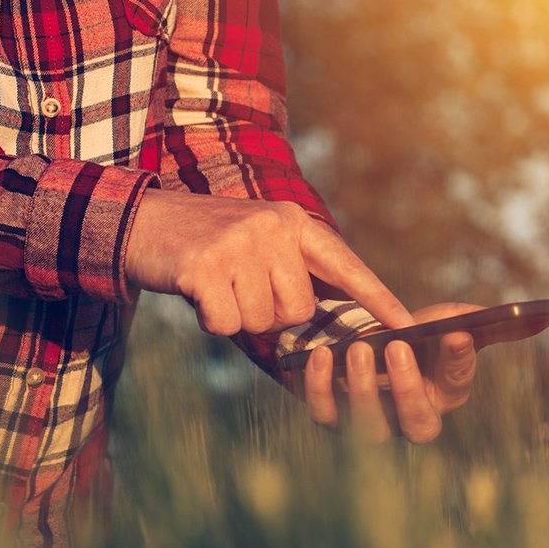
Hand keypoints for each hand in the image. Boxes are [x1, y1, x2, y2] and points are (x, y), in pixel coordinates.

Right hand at [125, 190, 413, 334]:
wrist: (143, 223)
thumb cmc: (206, 244)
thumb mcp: (257, 241)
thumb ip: (291, 269)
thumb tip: (321, 316)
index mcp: (291, 222)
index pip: (344, 264)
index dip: (376, 297)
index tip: (405, 325)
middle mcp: (272, 227)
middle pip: (298, 310)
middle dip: (269, 313)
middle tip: (238, 287)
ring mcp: (239, 245)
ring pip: (262, 321)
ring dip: (236, 315)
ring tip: (216, 284)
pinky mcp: (206, 266)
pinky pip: (226, 323)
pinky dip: (210, 320)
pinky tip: (197, 291)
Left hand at [301, 302, 479, 443]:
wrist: (365, 343)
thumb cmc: (409, 335)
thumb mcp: (434, 322)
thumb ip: (454, 322)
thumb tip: (463, 331)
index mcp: (442, 393)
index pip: (458, 383)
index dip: (458, 361)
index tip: (455, 332)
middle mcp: (408, 420)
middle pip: (416, 425)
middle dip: (408, 389)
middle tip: (397, 346)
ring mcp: (370, 422)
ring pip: (368, 426)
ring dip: (363, 388)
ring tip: (359, 348)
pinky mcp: (333, 416)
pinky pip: (324, 413)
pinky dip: (319, 386)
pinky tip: (321, 355)